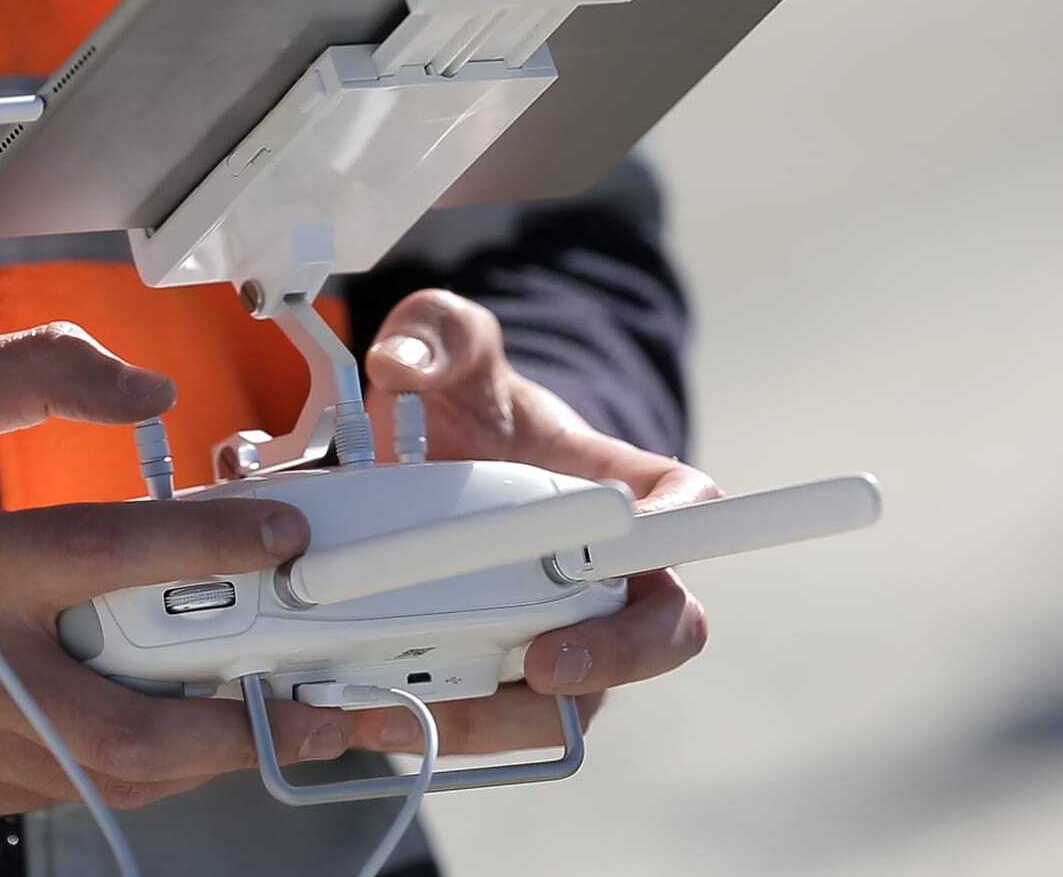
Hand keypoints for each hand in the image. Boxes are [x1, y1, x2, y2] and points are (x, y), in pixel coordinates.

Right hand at [0, 323, 351, 814]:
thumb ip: (42, 371)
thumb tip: (152, 388)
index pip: (109, 554)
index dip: (214, 547)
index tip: (288, 538)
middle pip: (128, 725)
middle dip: (245, 727)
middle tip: (326, 708)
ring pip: (105, 775)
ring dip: (205, 761)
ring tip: (282, 731)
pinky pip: (60, 787)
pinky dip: (131, 766)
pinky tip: (180, 735)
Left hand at [353, 291, 716, 753]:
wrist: (426, 470)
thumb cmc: (467, 415)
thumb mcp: (453, 356)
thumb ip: (442, 336)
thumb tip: (404, 363)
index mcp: (627, 493)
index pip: (688, 507)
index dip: (679, 525)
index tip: (635, 532)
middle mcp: (612, 579)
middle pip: (656, 635)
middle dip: (611, 659)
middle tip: (546, 664)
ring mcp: (562, 639)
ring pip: (569, 706)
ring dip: (507, 715)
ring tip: (427, 705)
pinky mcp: (501, 685)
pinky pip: (493, 724)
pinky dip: (442, 726)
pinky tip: (374, 714)